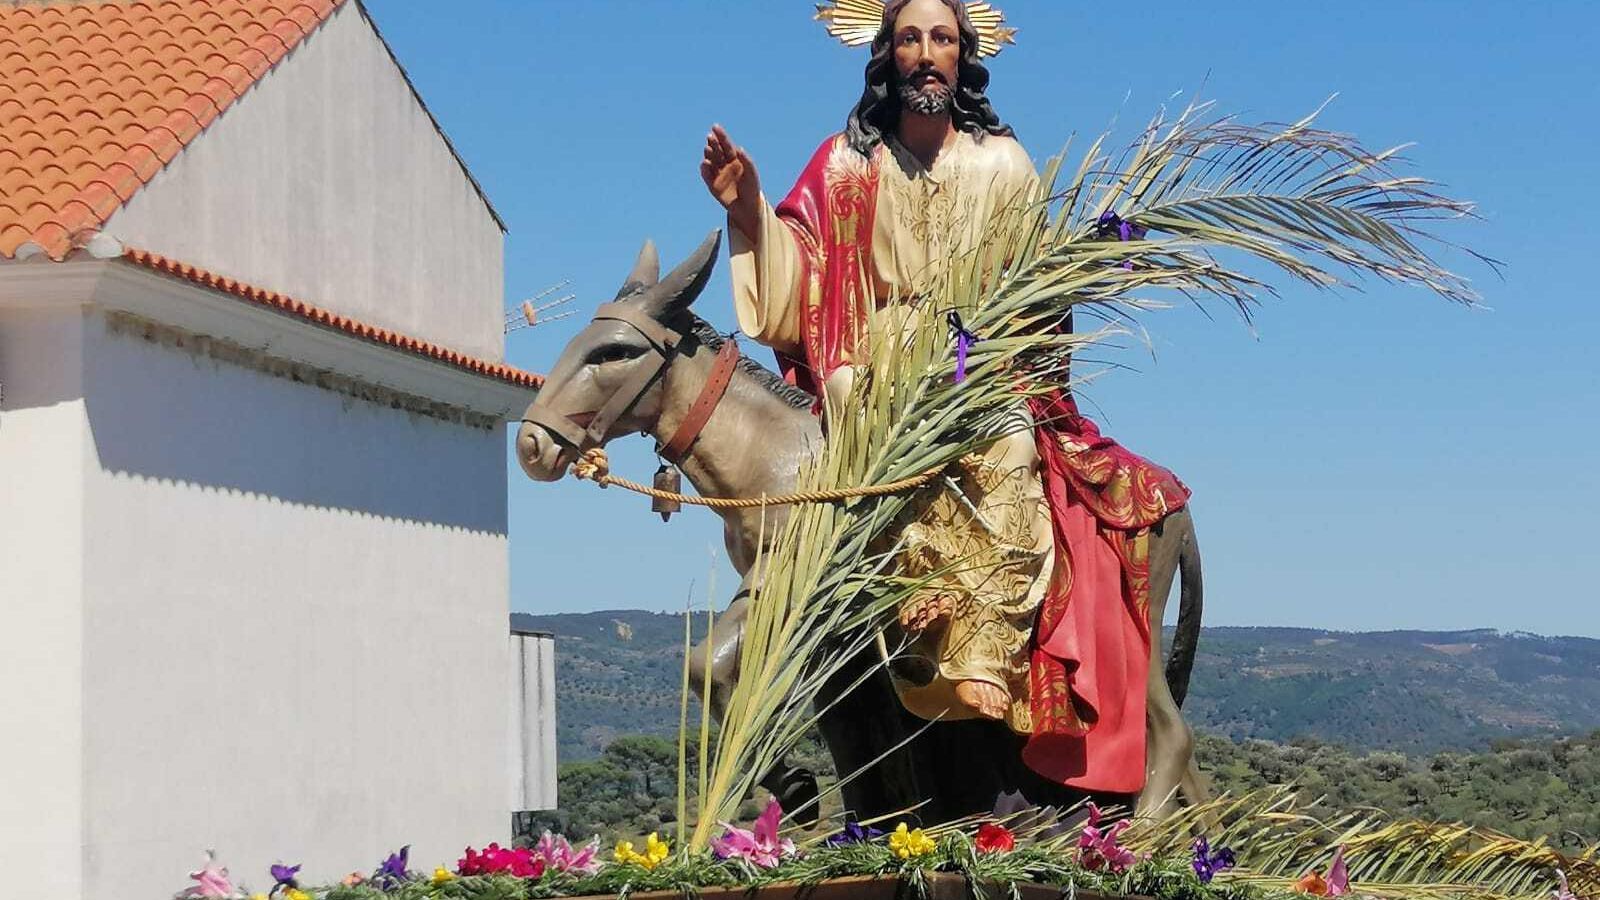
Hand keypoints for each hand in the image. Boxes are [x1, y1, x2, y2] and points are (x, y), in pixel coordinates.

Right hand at [701, 124, 760, 240]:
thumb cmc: (752, 189)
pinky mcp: (712, 185)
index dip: (721, 136)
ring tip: (708, 149)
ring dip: (708, 154)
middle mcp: (725, 165)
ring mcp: (718, 174)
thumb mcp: (752, 174)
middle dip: (713, 143)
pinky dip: (704, 169)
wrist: (748, 208)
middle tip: (710, 137)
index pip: (726, 145)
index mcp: (735, 159)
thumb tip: (739, 148)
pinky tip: (705, 164)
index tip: (715, 127)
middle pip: (717, 151)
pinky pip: (706, 175)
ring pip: (710, 161)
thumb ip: (746, 161)